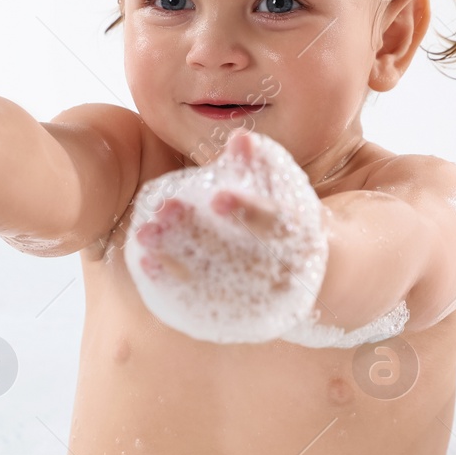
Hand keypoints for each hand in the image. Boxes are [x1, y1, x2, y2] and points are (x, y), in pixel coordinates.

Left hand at [125, 130, 327, 343]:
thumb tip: (239, 138)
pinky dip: (172, 284)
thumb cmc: (286, 223)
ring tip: (145, 234)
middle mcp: (281, 273)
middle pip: (238, 256)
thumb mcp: (283, 192)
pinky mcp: (235, 316)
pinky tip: (146, 263)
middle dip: (199, 234)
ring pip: (216, 283)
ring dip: (177, 259)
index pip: (276, 225)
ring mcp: (259, 300)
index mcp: (298, 238)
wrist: (310, 277)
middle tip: (165, 211)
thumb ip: (262, 165)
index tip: (218, 198)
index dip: (249, 212)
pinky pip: (200, 304)